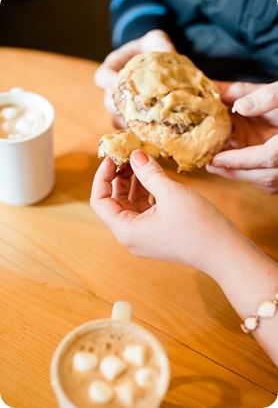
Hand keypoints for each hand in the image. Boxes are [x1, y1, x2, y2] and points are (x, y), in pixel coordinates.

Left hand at [91, 150, 239, 278]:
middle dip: (119, 177)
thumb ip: (149, 173)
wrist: (224, 252)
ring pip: (131, 205)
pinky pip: (145, 210)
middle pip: (114, 202)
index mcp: (127, 230)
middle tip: (128, 155)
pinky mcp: (158, 234)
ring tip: (141, 161)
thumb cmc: (198, 226)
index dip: (102, 176)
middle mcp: (132, 236)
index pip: (99, 201)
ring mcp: (145, 236)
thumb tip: (135, 155)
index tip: (113, 157)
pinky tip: (154, 176)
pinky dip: (146, 193)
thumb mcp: (171, 193)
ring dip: (134, 183)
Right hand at [94, 30, 175, 127]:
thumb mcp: (157, 41)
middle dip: (122, 107)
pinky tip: (153, 134)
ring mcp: (123, 107)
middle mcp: (114, 90)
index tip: (118, 81)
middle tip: (137, 109)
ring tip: (145, 125)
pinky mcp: (134, 121)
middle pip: (109, 103)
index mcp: (113, 68)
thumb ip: (159, 43)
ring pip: (117, 120)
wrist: (164, 66)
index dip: (108, 80)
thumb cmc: (156, 50)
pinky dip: (139, 133)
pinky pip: (130, 131)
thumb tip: (168, 54)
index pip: (102, 76)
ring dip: (130, 123)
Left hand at [207, 82, 277, 193]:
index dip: (241, 160)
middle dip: (235, 172)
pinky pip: (272, 182)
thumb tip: (239, 106)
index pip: (269, 157)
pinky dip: (251, 175)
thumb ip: (266, 96)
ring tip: (216, 166)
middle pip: (266, 177)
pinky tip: (234, 166)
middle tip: (209, 164)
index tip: (216, 160)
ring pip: (268, 182)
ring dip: (241, 175)